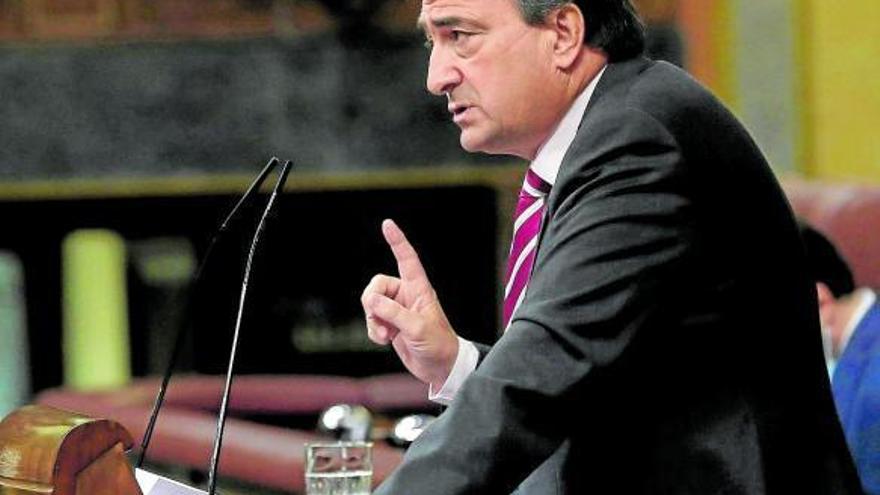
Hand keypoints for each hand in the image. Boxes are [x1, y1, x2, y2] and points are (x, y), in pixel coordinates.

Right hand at [361, 219, 458, 390]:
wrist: (440, 368)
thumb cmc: (438, 345)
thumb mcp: (417, 328)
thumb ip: (393, 312)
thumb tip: (371, 300)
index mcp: (419, 289)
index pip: (407, 259)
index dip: (397, 241)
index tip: (387, 224)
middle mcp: (406, 296)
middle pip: (376, 286)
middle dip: (372, 304)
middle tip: (381, 322)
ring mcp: (397, 310)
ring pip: (370, 304)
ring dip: (372, 321)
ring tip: (386, 336)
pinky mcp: (390, 324)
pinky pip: (371, 320)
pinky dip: (373, 331)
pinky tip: (385, 341)